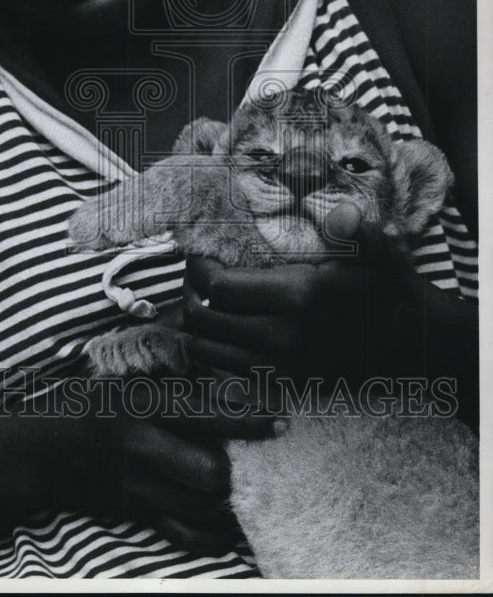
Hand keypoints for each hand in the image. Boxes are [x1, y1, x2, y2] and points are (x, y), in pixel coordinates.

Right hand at [35, 372, 272, 553]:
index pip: (205, 412)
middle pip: (210, 470)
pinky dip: (212, 534)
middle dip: (236, 466)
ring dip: (230, 499)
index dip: (248, 418)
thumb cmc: (78, 405)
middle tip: (255, 458)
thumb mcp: (117, 382)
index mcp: (138, 405)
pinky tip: (225, 523)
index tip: (279, 420)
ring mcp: (136, 486)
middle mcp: (140, 447)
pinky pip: (185, 535)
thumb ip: (164, 383)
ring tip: (246, 487)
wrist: (31, 452)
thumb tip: (217, 380)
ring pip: (203, 507)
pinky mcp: (132, 513)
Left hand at [183, 203, 422, 385]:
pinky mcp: (281, 387)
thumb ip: (359, 234)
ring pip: (205, 348)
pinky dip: (214, 349)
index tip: (202, 254)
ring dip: (198, 322)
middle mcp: (281, 338)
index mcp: (297, 297)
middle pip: (202, 317)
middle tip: (200, 275)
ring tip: (208, 299)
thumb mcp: (383, 255)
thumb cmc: (390, 291)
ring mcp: (279, 368)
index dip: (198, 267)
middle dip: (191, 292)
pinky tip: (226, 327)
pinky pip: (224, 370)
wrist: (412, 348)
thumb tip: (340, 215)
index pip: (216, 286)